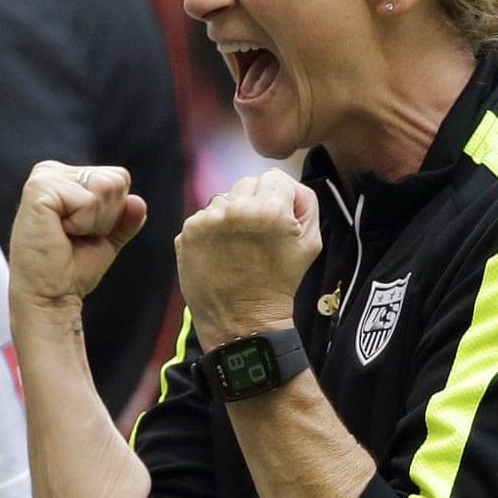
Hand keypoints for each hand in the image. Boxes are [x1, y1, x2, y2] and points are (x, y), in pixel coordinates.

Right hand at [8, 161, 146, 310]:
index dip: (113, 212)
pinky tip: (59, 233)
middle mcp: (51, 171)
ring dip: (94, 221)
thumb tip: (138, 202)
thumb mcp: (106, 240)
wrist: (49, 296)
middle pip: (115, 180)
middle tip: (75, 236)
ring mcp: (43, 177)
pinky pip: (87, 201)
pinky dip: (82, 224)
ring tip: (67, 234)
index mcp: (65, 177)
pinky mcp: (38, 189)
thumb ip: (124, 219)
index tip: (85, 232)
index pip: (118, 177)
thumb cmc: (70, 270)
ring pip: (104, 187)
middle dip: (106, 216)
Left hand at [175, 168, 320, 346]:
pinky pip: (204, 216)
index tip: (277, 221)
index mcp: (269, 209)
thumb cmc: (280, 281)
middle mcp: (235, 209)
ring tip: (238, 245)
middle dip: (255, 203)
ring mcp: (207, 221)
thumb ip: (304, 201)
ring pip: (223, 198)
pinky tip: (220, 251)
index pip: (274, 178)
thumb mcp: (311, 242)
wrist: (243, 320)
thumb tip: (283, 183)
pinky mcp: (187, 232)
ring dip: (232, 214)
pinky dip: (212, 230)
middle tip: (257, 234)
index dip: (280, 198)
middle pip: (247, 184)